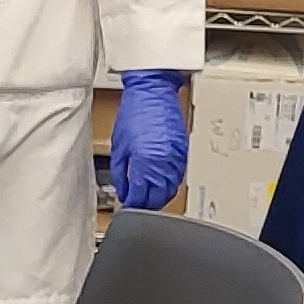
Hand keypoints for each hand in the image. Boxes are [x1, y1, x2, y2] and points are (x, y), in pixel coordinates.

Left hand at [107, 71, 188, 209]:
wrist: (153, 92)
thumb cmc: (134, 113)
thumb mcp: (119, 147)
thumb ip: (120, 174)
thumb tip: (124, 192)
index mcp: (144, 163)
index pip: (140, 197)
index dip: (131, 207)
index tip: (125, 210)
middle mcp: (162, 164)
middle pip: (157, 199)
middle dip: (145, 205)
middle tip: (135, 206)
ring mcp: (176, 159)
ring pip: (170, 191)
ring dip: (158, 198)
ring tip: (147, 198)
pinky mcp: (184, 154)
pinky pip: (177, 179)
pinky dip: (168, 186)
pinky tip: (159, 185)